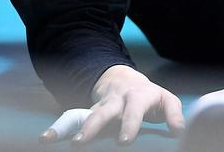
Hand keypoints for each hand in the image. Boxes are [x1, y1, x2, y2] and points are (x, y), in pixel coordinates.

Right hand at [39, 65, 183, 145]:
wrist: (124, 80)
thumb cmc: (149, 97)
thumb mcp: (166, 100)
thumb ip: (173, 114)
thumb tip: (178, 130)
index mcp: (140, 96)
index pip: (136, 110)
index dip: (131, 123)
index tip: (124, 140)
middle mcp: (118, 100)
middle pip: (106, 111)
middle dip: (96, 126)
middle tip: (86, 142)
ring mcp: (102, 105)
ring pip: (87, 115)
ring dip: (76, 129)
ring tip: (67, 143)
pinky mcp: (89, 112)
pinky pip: (71, 119)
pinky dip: (57, 129)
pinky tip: (45, 139)